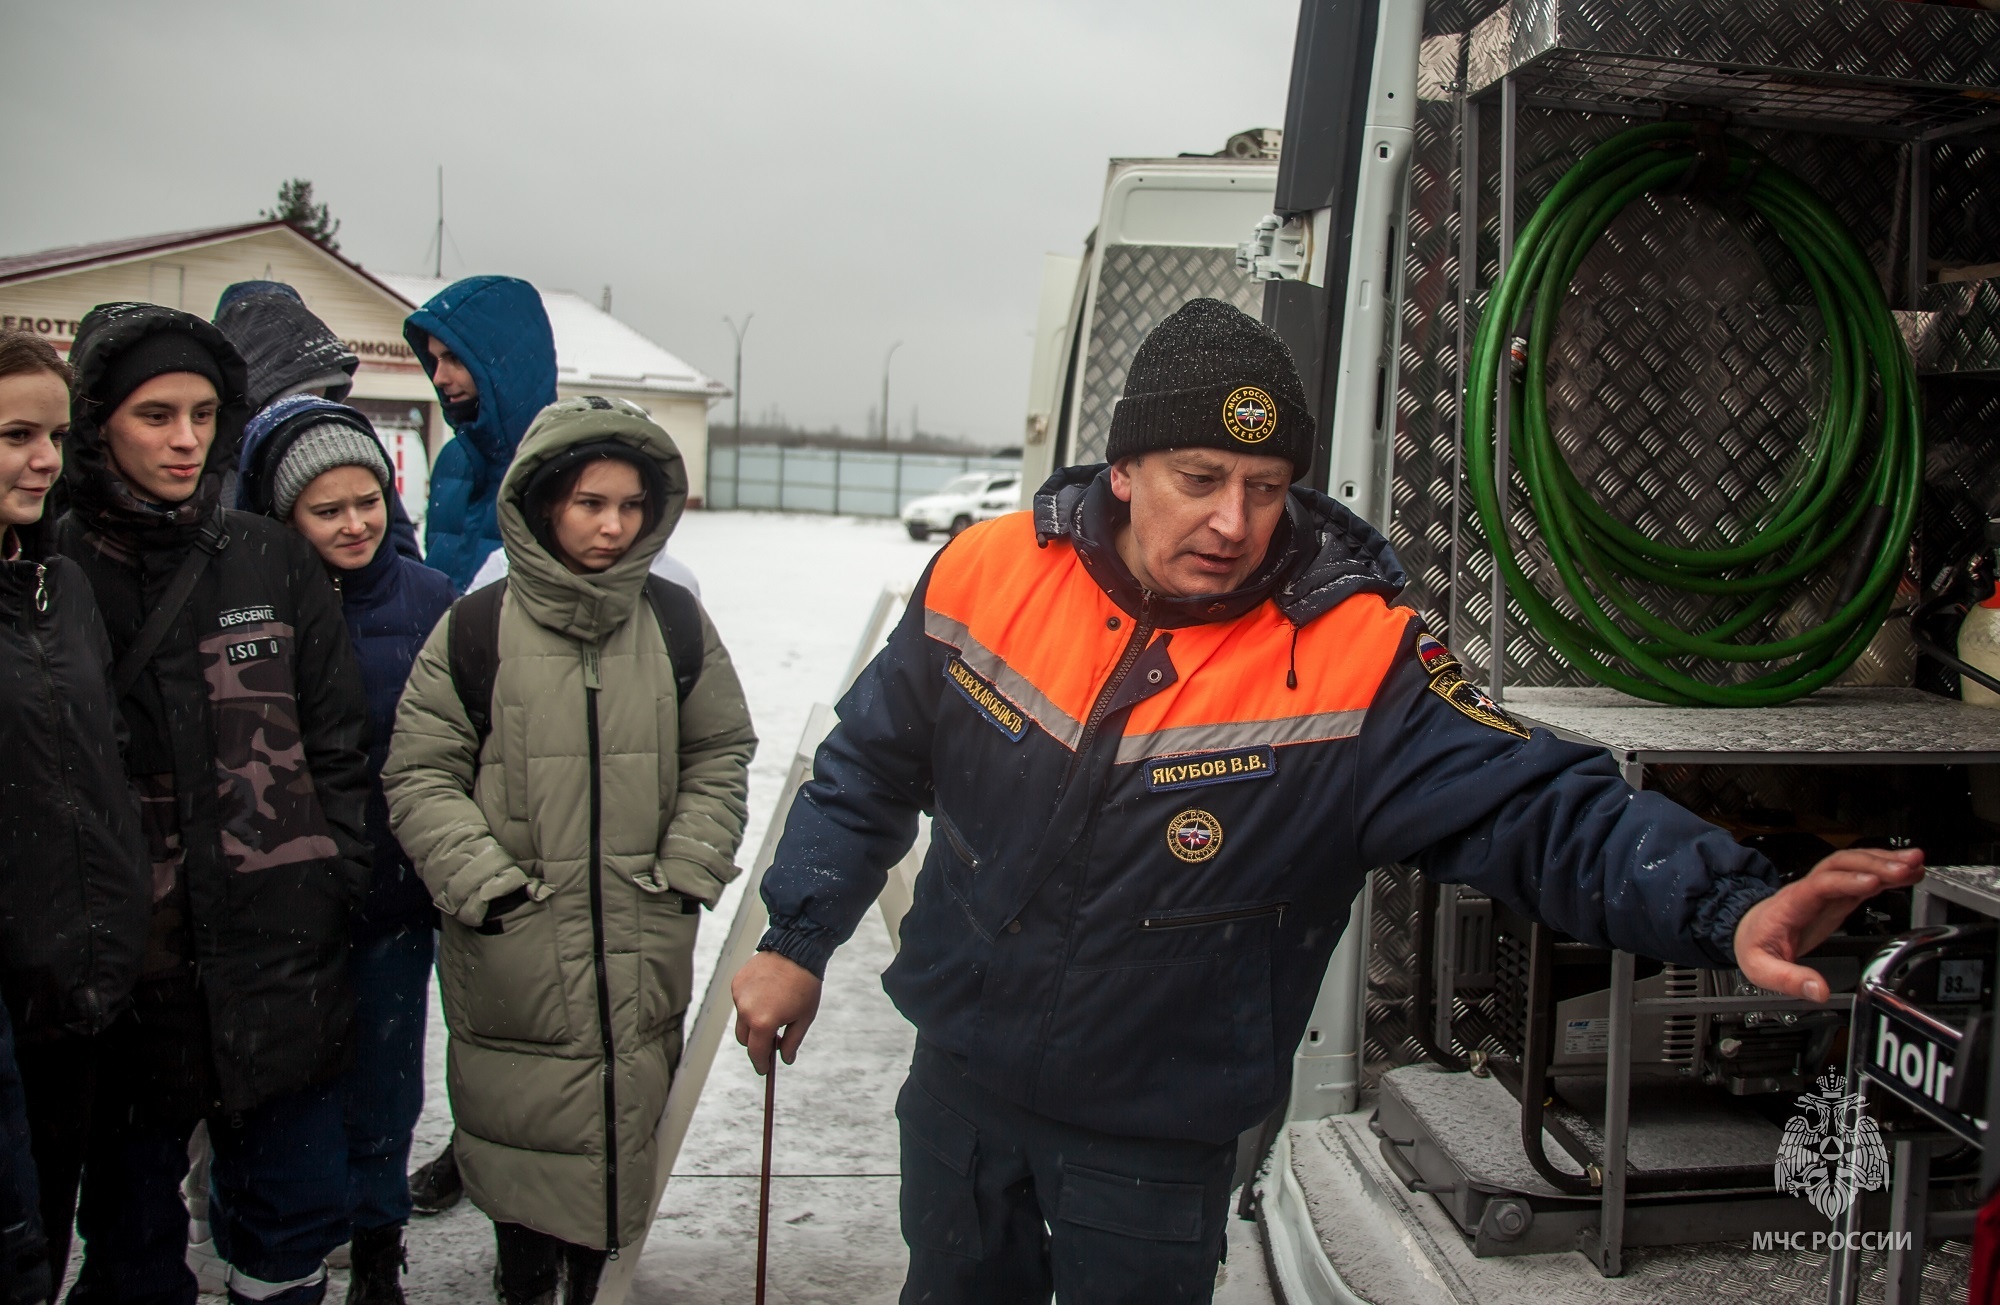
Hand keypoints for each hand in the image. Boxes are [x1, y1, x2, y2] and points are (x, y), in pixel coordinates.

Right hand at [732, 950, 822, 1075]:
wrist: (797, 951)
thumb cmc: (804, 984)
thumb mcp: (804, 1018)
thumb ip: (792, 1042)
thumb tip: (785, 1059)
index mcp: (763, 1022)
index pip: (756, 1052)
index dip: (761, 1063)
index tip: (764, 1068)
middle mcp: (746, 1010)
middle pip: (744, 1039)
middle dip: (757, 1043)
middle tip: (774, 1040)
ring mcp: (739, 995)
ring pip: (742, 1019)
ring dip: (754, 1021)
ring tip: (775, 1008)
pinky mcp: (737, 982)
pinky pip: (741, 1001)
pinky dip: (751, 1004)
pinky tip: (768, 993)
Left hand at [1733, 847, 1924, 1001]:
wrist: (1746, 929)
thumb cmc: (1753, 944)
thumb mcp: (1761, 968)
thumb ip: (1788, 979)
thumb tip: (1817, 990)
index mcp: (1792, 904)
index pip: (1820, 885)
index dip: (1847, 882)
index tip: (1872, 883)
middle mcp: (1810, 891)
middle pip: (1842, 865)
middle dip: (1875, 863)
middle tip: (1906, 867)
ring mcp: (1826, 891)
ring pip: (1854, 865)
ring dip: (1885, 861)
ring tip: (1915, 863)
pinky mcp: (1838, 897)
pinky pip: (1863, 878)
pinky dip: (1887, 873)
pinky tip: (1909, 872)